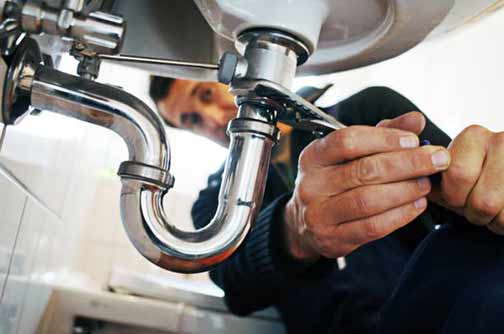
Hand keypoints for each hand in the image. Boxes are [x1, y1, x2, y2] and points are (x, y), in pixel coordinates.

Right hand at [283, 112, 450, 262]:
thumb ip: (381, 134)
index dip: (384, 139)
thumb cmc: (334, 180)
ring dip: (405, 191)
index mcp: (313, 156)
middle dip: (407, 164)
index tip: (414, 140)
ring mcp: (318, 214)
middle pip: (363, 171)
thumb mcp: (348, 154)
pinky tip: (416, 205)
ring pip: (368, 200)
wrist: (305, 223)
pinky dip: (400, 215)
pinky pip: (372, 227)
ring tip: (426, 184)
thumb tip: (416, 119)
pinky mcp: (332, 239)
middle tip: (436, 160)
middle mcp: (311, 184)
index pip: (347, 141)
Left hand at [430, 125, 503, 233]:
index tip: (458, 195)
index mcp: (474, 137)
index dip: (454, 196)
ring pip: (500, 210)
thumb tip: (419, 185)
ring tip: (495, 208)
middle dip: (474, 213)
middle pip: (482, 200)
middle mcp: (503, 141)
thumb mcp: (458, 173)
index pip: (457, 175)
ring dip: (494, 220)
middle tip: (477, 206)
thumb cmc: (481, 179)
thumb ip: (436, 179)